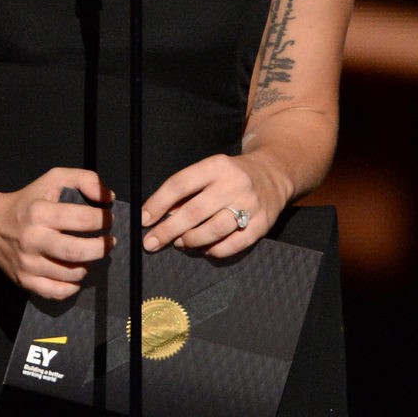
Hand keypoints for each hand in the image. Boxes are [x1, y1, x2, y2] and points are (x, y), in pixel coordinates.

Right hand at [0, 167, 113, 299]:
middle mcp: (32, 239)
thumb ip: (84, 179)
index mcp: (39, 212)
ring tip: (89, 254)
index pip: (82, 219)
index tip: (109, 219)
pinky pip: (57, 292)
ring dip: (88, 265)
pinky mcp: (24, 281)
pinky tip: (75, 271)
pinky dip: (72, 285)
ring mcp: (27, 263)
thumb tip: (107, 197)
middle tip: (109, 242)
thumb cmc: (28, 201)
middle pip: (77, 251)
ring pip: (70, 274)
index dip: (103, 220)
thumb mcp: (53, 179)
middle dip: (101, 248)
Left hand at [140, 153, 292, 258]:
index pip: (181, 184)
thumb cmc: (231, 175)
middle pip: (194, 212)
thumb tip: (159, 215)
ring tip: (179, 242)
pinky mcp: (262, 225)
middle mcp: (234, 184)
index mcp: (216, 166)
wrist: (273, 174)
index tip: (144, 218)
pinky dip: (214, 250)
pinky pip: (233, 245)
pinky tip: (204, 248)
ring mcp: (250, 205)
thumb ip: (187, 191)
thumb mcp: (210, 171)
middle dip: (168, 229)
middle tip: (151, 242)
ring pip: (213, 230)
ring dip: (190, 240)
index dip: (159, 203)